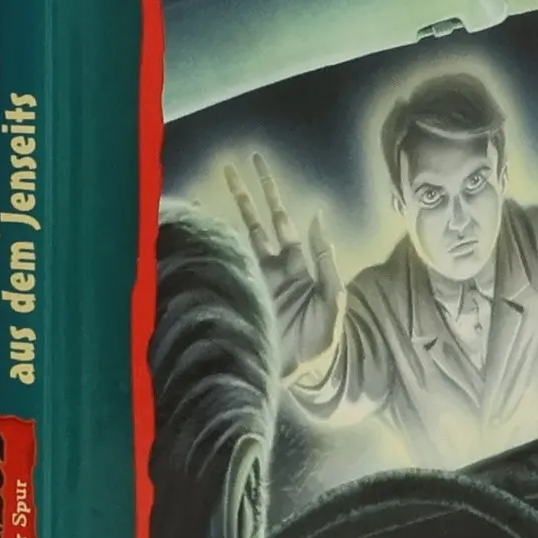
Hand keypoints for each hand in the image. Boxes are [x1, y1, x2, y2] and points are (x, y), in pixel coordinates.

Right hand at [225, 153, 342, 373]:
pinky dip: (218, 246)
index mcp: (298, 265)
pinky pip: (229, 265)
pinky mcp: (243, 296)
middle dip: (250, 192)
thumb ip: (325, 260)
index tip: (261, 170)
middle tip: (239, 162)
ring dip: (232, 214)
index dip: (274, 197)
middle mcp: (274, 267)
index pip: (284, 222)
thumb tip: (317, 217)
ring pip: (242, 238)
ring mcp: (256, 280)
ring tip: (221, 182)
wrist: (302, 375)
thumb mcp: (332, 299)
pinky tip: (205, 227)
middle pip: (260, 221)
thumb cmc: (323, 340)